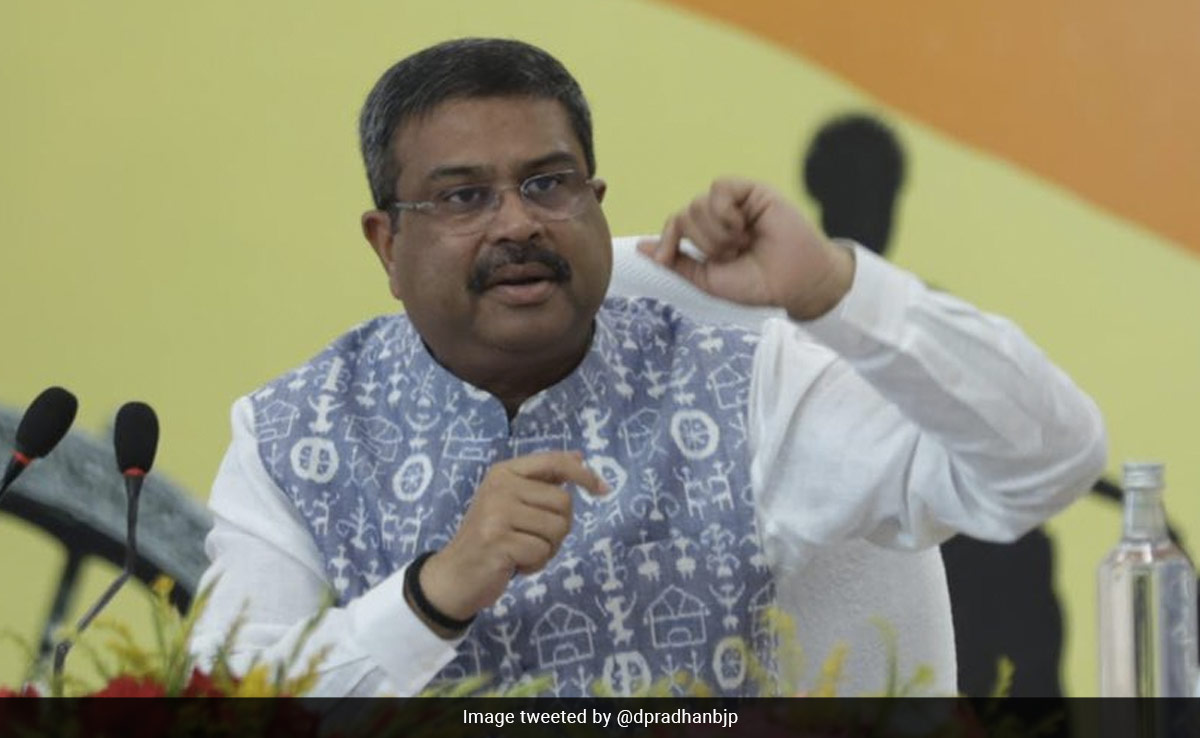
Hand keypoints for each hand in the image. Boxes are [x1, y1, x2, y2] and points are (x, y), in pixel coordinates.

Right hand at [417, 451, 607, 623]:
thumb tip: (578, 458)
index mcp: (504, 472)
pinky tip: (514, 564)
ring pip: (557, 529)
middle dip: (559, 528)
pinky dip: (535, 565)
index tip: (603, 489)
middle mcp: (500, 487)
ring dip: (547, 548)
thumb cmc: (490, 537)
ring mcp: (496, 513)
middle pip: (564, 503)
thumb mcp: (512, 501)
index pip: (554, 462)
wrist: (455, 575)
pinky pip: (542, 552)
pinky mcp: (497, 542)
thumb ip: (543, 480)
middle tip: (533, 538)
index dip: (583, 474)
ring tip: (521, 550)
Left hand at [639, 178, 855, 319]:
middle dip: (703, 243)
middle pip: (684, 215)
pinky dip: (724, 212)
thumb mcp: (707, 278)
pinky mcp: (752, 191)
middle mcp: (720, 216)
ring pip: (698, 204)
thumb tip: (642, 247)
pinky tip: (742, 226)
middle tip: (732, 254)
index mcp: (708, 235)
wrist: (794, 282)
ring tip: (742, 244)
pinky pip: (719, 188)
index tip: (668, 257)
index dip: (667, 239)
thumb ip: (677, 262)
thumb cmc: (756, 284)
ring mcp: (736, 202)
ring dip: (716, 233)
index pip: (675, 224)